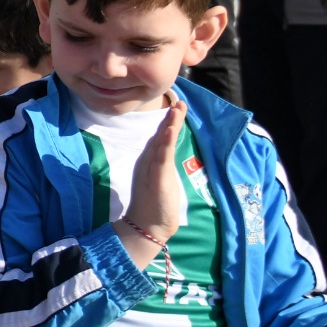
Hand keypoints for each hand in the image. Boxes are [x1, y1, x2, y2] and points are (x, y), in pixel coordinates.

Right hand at [118, 96, 187, 261]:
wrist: (147, 225)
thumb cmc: (155, 206)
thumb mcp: (161, 182)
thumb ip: (162, 167)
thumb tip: (166, 156)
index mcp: (152, 161)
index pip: (162, 138)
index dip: (169, 122)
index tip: (178, 107)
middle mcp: (149, 160)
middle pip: (161, 135)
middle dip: (170, 118)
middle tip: (179, 101)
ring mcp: (151, 167)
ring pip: (161, 142)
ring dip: (169, 124)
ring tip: (176, 109)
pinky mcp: (156, 176)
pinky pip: (162, 156)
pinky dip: (166, 142)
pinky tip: (169, 130)